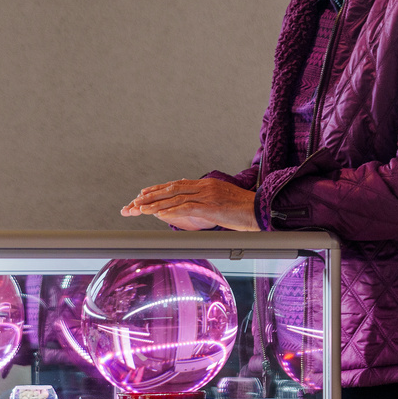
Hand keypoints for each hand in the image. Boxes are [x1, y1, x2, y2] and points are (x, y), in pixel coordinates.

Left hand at [121, 177, 259, 231]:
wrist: (261, 210)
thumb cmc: (244, 210)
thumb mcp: (222, 202)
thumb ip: (207, 201)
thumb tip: (194, 207)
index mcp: (206, 184)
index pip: (177, 184)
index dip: (159, 188)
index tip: (145, 193)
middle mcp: (205, 187)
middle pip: (173, 188)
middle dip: (152, 195)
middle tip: (136, 201)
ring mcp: (207, 195)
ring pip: (176, 197)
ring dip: (156, 204)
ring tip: (141, 209)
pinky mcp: (211, 207)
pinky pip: (186, 208)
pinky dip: (171, 211)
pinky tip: (159, 214)